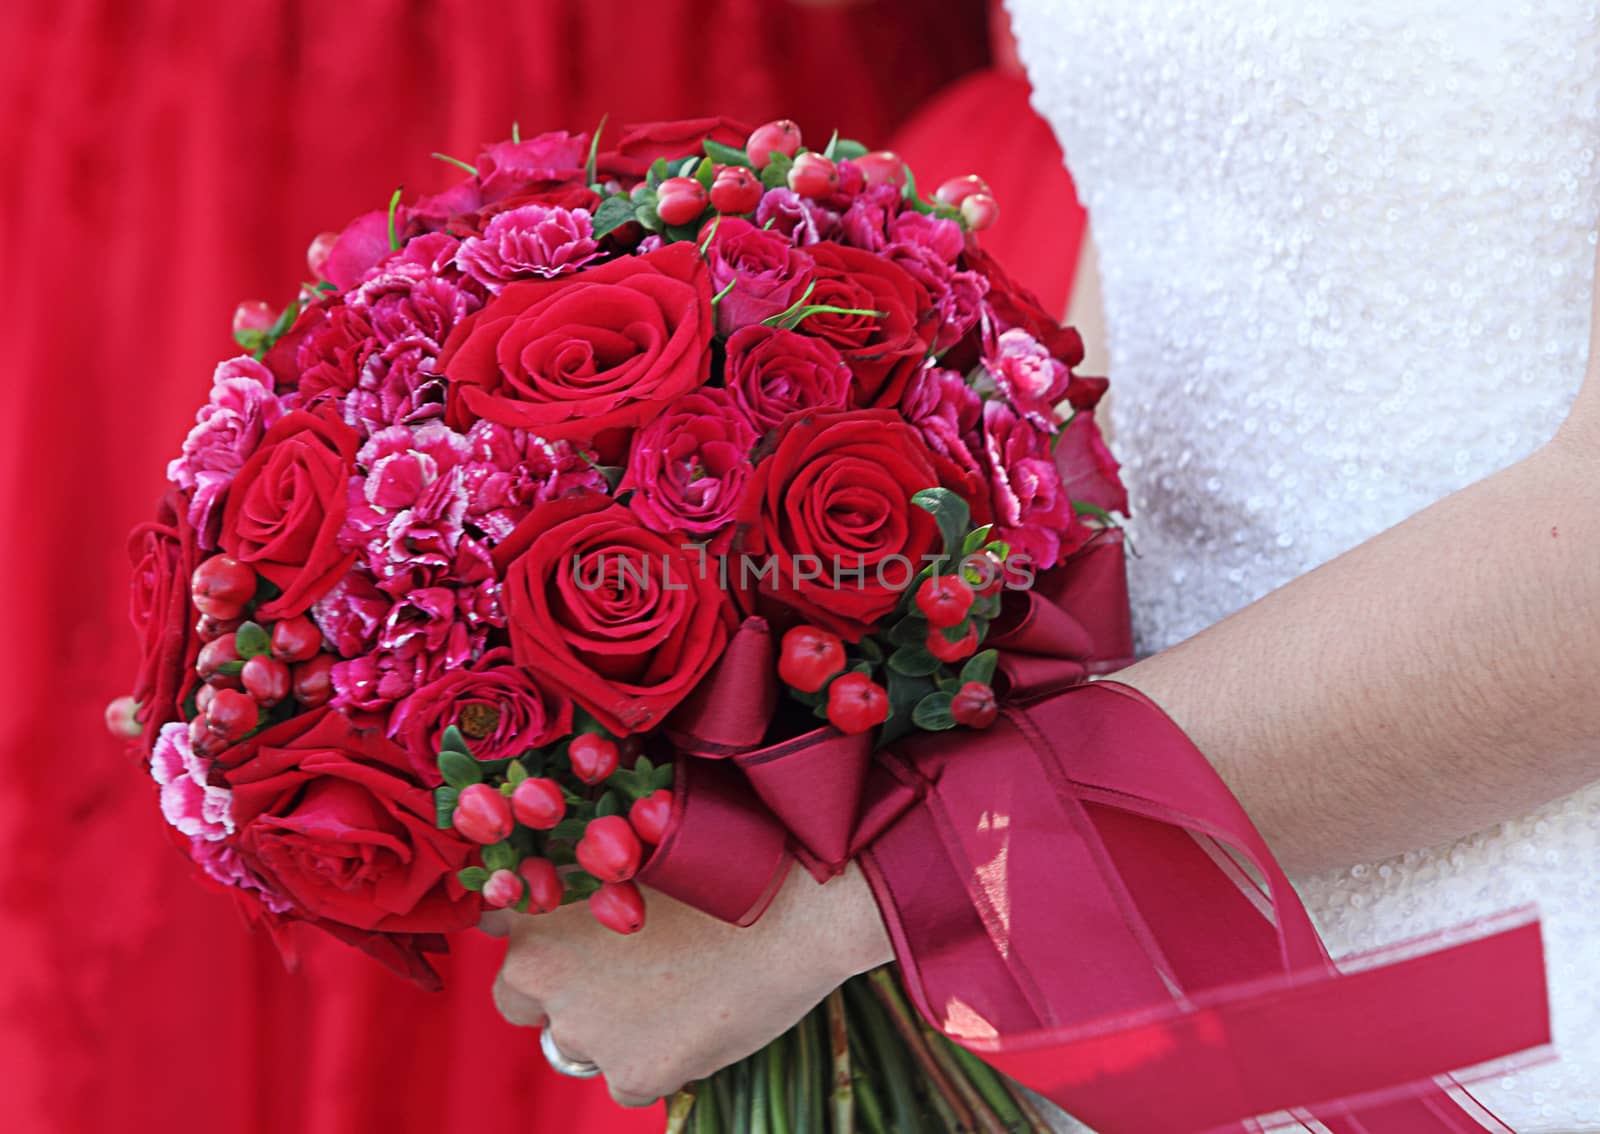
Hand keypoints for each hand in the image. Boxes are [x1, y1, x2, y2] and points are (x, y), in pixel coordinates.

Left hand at [482, 861, 892, 1106]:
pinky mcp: (633, 1075)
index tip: (564, 922)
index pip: (494, 921)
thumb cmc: (725, 859)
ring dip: (611, 1025)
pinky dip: (657, 1058)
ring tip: (680, 984)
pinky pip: (627, 1078)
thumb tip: (564, 892)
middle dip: (559, 986)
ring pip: (577, 1041)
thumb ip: (583, 876)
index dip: (530, 923)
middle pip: (519, 993)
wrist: (797, 906)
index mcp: (535, 904)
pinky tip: (700, 1015)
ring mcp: (584, 1028)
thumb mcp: (636, 848)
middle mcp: (540, 970)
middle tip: (623, 963)